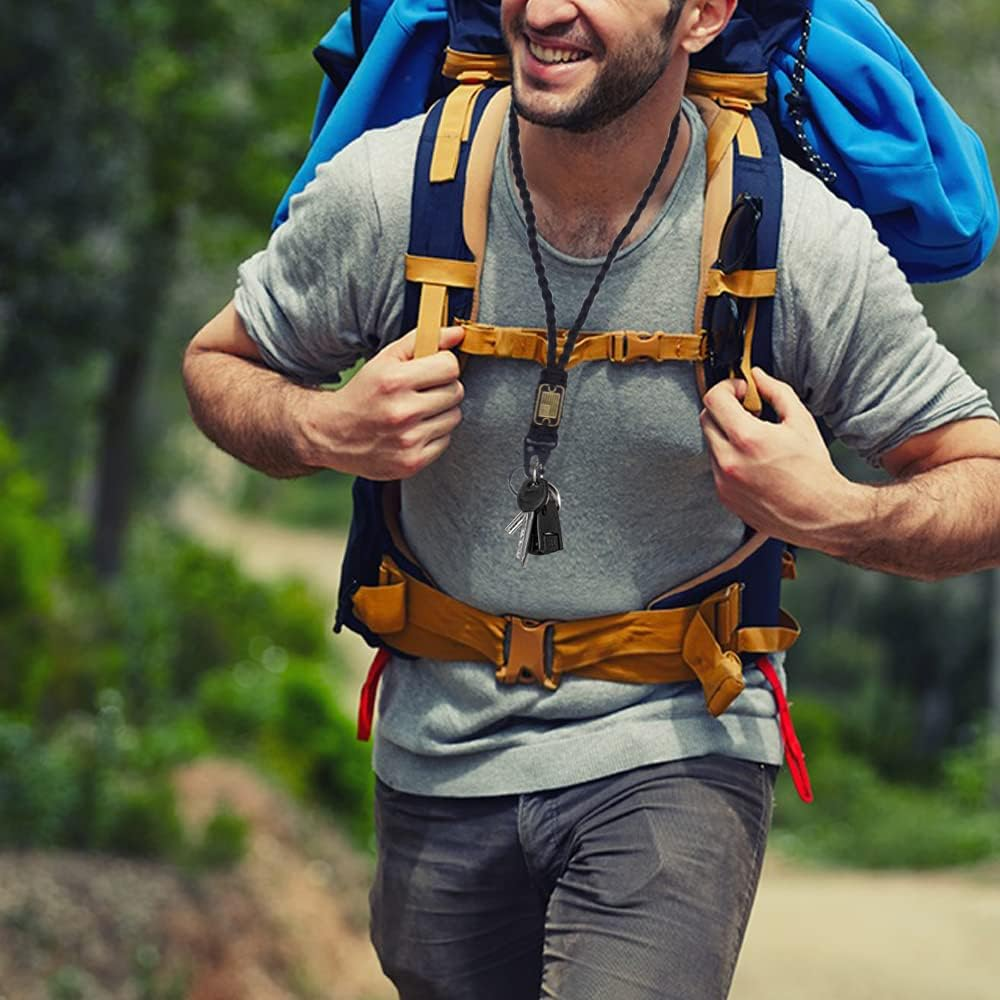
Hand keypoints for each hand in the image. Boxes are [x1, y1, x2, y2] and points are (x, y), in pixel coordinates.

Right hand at [301, 325, 465, 479]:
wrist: (333, 434)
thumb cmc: (363, 393)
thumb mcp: (385, 360)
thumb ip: (422, 341)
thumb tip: (458, 333)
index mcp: (394, 381)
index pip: (450, 366)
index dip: (444, 365)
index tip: (433, 369)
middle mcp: (401, 412)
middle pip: (456, 392)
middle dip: (443, 388)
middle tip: (423, 391)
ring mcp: (408, 440)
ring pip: (454, 417)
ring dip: (441, 412)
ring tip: (417, 411)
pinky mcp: (412, 462)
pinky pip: (446, 440)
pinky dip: (435, 434)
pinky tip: (415, 430)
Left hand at [699, 367, 859, 547]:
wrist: (819, 514)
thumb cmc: (814, 469)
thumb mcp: (801, 421)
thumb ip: (776, 392)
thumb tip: (756, 375)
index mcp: (748, 439)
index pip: (713, 399)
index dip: (726, 387)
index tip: (741, 391)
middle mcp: (729, 461)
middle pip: (706, 418)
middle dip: (724, 408)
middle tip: (748, 411)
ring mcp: (723, 481)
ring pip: (710, 443)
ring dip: (725, 433)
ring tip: (754, 439)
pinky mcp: (723, 496)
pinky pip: (715, 466)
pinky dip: (728, 456)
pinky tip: (753, 461)